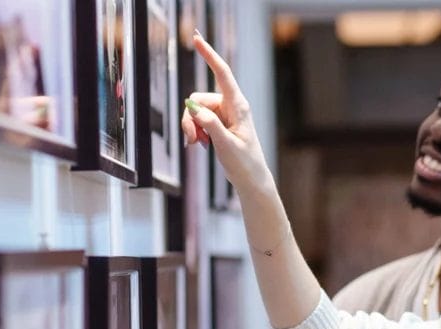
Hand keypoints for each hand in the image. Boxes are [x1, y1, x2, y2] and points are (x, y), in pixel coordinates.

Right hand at [180, 31, 272, 195]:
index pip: (222, 73)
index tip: (196, 38)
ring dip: (191, 127)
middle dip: (189, 118)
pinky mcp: (218, 123)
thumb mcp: (226, 145)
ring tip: (198, 145)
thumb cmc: (244, 163)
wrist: (251, 179)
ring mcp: (224, 114)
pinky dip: (195, 131)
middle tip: (192, 140)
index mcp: (238, 106)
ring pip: (195, 111)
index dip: (209, 54)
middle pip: (198, 99)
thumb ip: (210, 125)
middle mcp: (230, 106)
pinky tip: (200, 145)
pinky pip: (198, 120)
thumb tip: (193, 108)